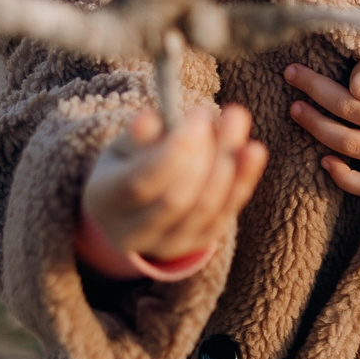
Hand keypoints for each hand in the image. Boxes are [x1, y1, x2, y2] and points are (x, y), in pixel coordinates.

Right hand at [83, 104, 267, 260]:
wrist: (132, 211)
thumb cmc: (127, 166)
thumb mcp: (122, 146)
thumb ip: (138, 135)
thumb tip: (151, 119)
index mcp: (106, 201)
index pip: (141, 183)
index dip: (173, 151)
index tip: (199, 115)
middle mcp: (133, 232)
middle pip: (176, 199)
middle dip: (207, 154)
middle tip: (226, 114)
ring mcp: (168, 244)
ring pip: (205, 209)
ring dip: (229, 164)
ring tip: (236, 121)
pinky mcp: (197, 244)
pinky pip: (225, 214)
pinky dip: (243, 182)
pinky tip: (253, 150)